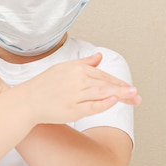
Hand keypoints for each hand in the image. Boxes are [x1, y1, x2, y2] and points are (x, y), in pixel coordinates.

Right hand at [19, 52, 140, 124]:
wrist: (28, 100)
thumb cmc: (45, 84)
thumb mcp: (64, 67)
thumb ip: (84, 63)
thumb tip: (99, 56)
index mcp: (77, 68)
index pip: (103, 75)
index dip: (118, 83)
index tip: (130, 89)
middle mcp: (77, 79)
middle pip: (105, 84)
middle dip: (124, 90)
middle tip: (137, 95)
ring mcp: (74, 94)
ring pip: (101, 93)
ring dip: (119, 95)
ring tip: (133, 97)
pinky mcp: (71, 109)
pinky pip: (91, 106)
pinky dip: (103, 103)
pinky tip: (113, 101)